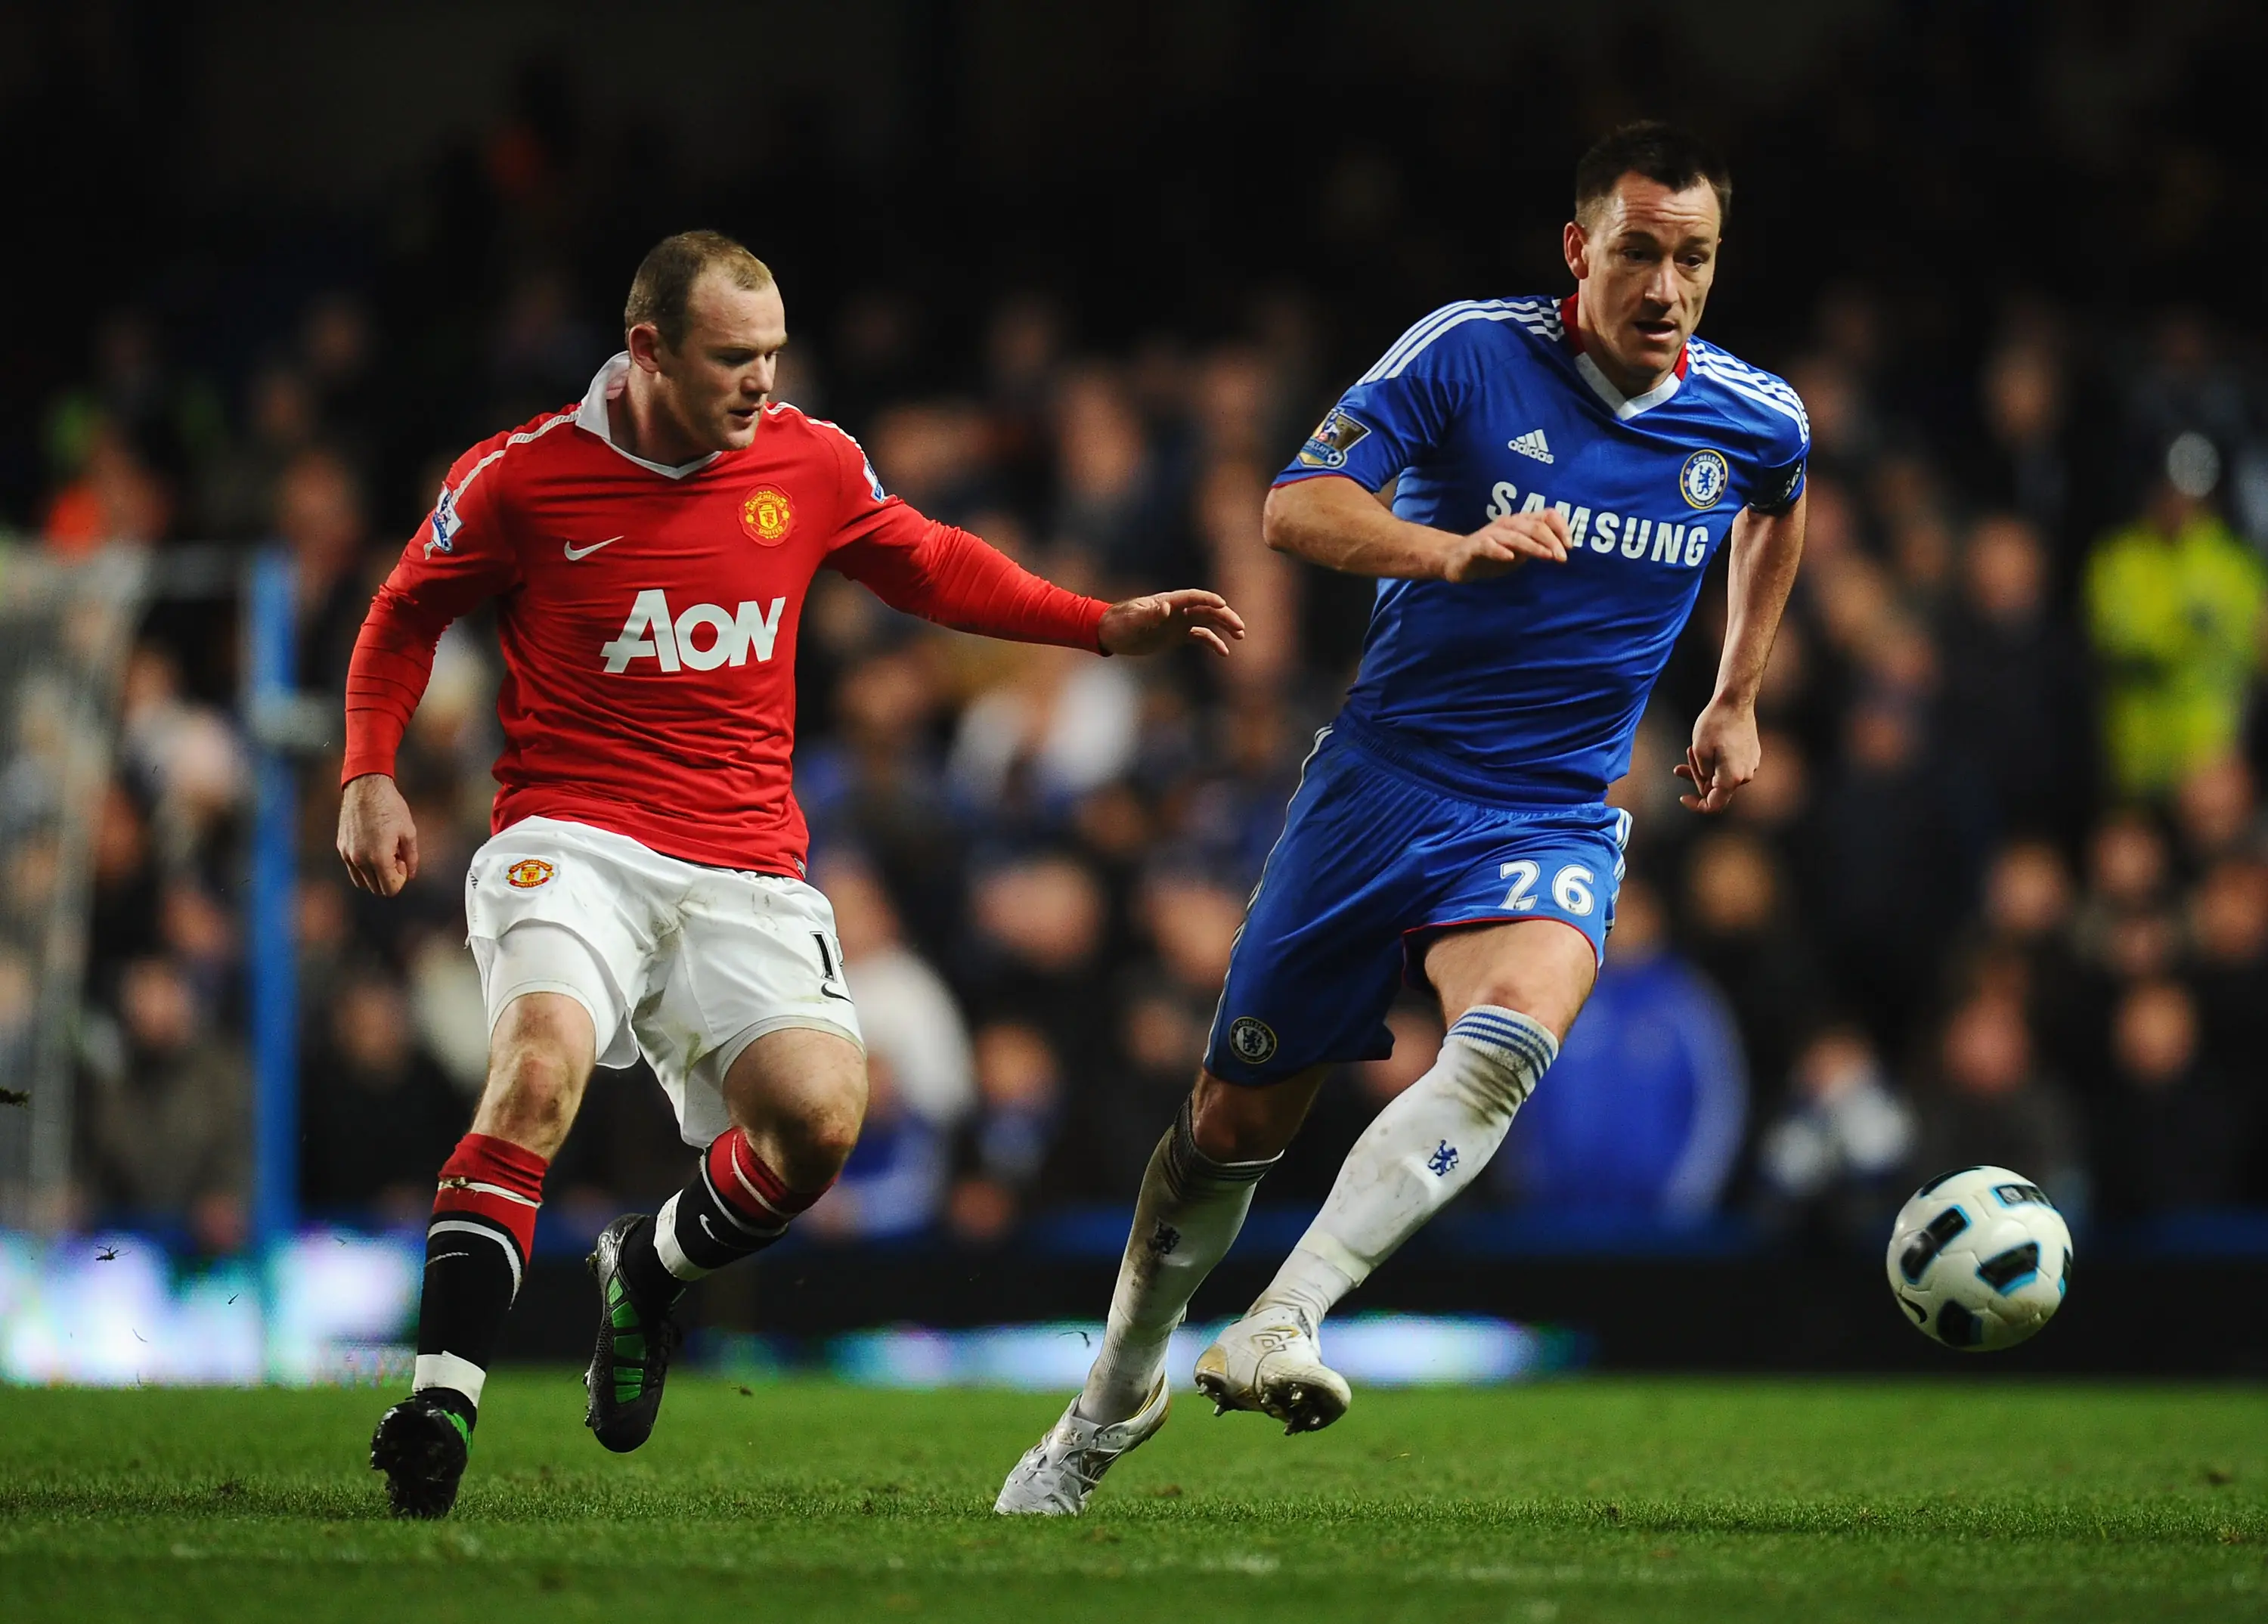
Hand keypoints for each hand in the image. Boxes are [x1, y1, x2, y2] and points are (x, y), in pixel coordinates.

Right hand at [338, 773, 419, 895]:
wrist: (366, 788)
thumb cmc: (391, 808)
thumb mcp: (409, 832)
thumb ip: (411, 857)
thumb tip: (411, 875)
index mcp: (379, 858)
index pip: (390, 889)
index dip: (401, 878)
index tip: (402, 860)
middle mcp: (360, 860)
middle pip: (376, 888)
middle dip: (389, 877)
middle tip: (395, 856)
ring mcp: (347, 855)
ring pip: (362, 882)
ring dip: (375, 873)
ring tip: (383, 852)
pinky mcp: (340, 847)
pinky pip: (352, 868)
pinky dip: (364, 865)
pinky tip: (372, 845)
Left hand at [1097, 589, 1245, 656]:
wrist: (1111, 633)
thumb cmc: (1119, 623)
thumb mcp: (1132, 620)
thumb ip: (1149, 614)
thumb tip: (1166, 608)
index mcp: (1168, 602)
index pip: (1193, 598)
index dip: (1208, 600)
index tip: (1223, 605)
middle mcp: (1178, 610)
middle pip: (1206, 609)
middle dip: (1224, 617)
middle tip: (1240, 628)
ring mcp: (1179, 622)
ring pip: (1208, 621)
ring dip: (1224, 626)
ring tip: (1240, 635)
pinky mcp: (1177, 635)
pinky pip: (1200, 636)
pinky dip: (1213, 642)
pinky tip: (1224, 652)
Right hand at [1440, 509, 1572, 582]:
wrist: (1458, 561)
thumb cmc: (1493, 555)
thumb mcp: (1521, 551)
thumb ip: (1538, 547)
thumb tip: (1563, 550)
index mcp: (1521, 522)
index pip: (1546, 515)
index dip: (1561, 527)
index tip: (1570, 546)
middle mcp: (1508, 524)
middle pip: (1535, 526)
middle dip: (1552, 541)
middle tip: (1562, 558)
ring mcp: (1491, 534)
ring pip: (1516, 536)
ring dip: (1534, 546)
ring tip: (1548, 557)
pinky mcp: (1476, 546)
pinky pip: (1489, 546)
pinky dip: (1500, 551)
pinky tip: (1509, 558)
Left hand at [1677, 698, 1761, 812]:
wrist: (1735, 701)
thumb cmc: (1715, 724)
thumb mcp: (1699, 751)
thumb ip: (1701, 775)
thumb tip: (1707, 787)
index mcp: (1733, 778)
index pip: (1714, 805)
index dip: (1696, 805)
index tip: (1682, 797)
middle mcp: (1746, 775)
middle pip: (1716, 789)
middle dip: (1697, 779)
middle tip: (1679, 766)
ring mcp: (1751, 765)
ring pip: (1722, 776)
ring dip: (1704, 769)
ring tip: (1690, 750)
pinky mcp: (1751, 755)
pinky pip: (1731, 766)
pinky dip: (1716, 762)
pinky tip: (1706, 746)